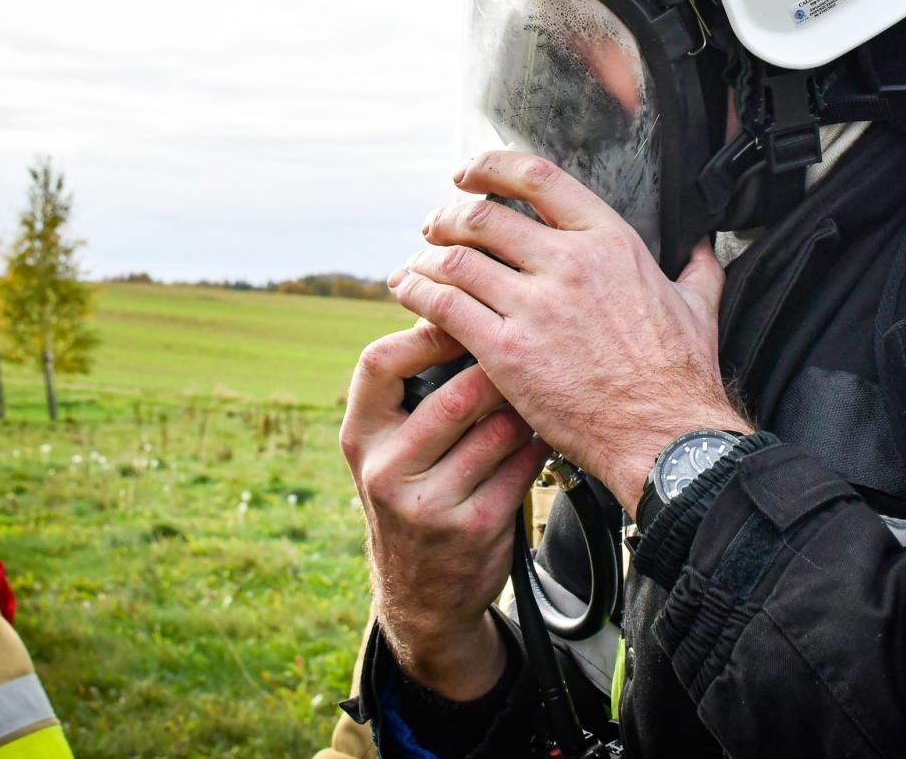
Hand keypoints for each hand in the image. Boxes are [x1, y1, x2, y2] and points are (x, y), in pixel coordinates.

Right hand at [339, 320, 548, 698]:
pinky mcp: (473, 527)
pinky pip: (521, 464)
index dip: (424, 332)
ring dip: (524, 406)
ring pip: (496, 429)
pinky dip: (538, 443)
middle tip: (527, 349)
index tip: (461, 316)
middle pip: (454, 395)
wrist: (422, 594)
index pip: (379, 362)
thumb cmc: (414, 494)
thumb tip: (458, 311)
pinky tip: (544, 433)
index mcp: (360, 436)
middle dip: (497, 370)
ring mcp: (429, 503)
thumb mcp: (388, 449)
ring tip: (540, 389)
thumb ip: (409, 393)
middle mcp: (385, 469)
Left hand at [389, 150, 750, 509]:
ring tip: (418, 263)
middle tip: (435, 225)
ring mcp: (534, 307)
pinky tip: (408, 291)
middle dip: (449, 216)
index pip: (538, 178)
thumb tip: (703, 248)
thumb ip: (697, 269)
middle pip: (484, 217)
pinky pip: (444, 306)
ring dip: (428, 257)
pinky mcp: (506, 352)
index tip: (469, 174)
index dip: (492, 167)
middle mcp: (569, 263)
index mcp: (610, 241)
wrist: (666, 435)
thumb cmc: (682, 375)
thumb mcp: (698, 306)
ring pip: (456, 259)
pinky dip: (418, 292)